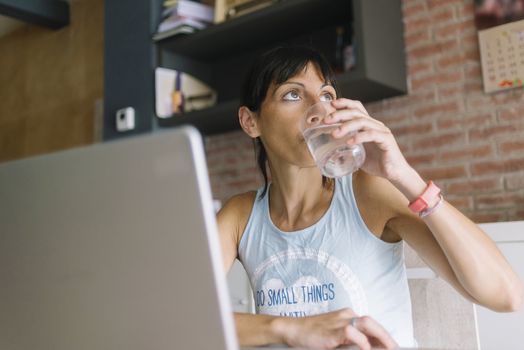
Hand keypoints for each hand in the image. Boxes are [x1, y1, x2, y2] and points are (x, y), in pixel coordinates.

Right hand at [278, 308, 396, 348]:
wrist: (292, 330)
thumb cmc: (311, 335)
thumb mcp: (334, 337)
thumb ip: (350, 340)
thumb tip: (369, 347)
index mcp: (346, 316)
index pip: (370, 325)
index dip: (383, 336)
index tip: (392, 346)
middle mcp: (345, 316)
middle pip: (371, 322)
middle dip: (386, 337)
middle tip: (396, 349)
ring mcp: (339, 321)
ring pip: (366, 324)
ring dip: (380, 337)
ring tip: (388, 349)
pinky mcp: (332, 330)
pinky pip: (352, 334)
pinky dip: (362, 342)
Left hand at [324, 98, 410, 182]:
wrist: (394, 173)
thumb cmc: (376, 162)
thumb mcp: (358, 152)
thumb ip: (347, 147)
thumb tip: (329, 148)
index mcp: (368, 125)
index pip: (357, 108)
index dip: (345, 103)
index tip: (331, 104)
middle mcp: (375, 125)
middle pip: (356, 113)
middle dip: (340, 114)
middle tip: (327, 120)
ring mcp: (382, 131)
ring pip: (362, 122)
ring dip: (346, 126)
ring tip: (334, 134)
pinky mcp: (387, 140)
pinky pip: (371, 134)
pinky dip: (359, 137)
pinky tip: (349, 142)